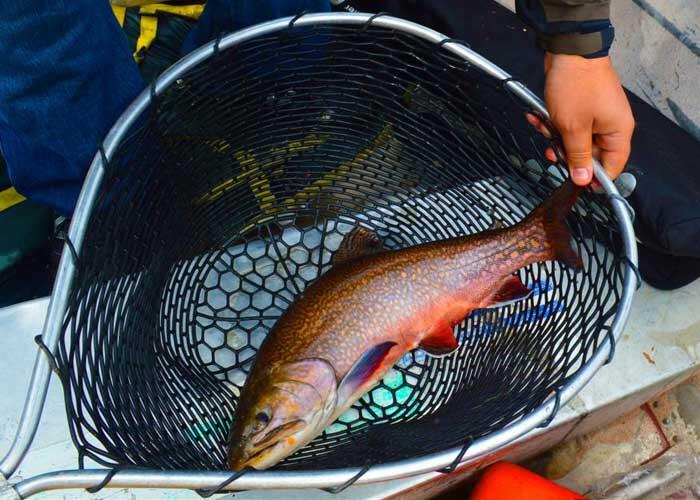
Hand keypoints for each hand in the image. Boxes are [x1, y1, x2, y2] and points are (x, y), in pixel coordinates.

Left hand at [526, 53, 634, 185]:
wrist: (568, 51)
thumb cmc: (576, 87)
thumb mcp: (574, 128)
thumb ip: (578, 156)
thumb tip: (584, 181)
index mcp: (618, 132)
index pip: (613, 166)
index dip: (596, 178)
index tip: (576, 184)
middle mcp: (611, 125)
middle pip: (590, 155)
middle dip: (567, 154)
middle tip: (552, 150)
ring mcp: (596, 116)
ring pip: (574, 141)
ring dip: (555, 137)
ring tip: (543, 126)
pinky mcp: (581, 108)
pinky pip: (567, 126)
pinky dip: (552, 124)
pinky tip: (537, 117)